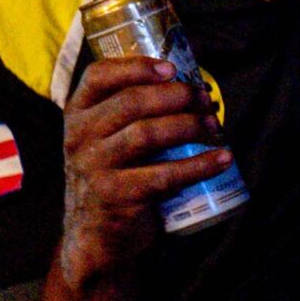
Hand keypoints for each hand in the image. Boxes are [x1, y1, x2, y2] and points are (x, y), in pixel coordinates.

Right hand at [60, 56, 232, 290]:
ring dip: (188, 126)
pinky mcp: (116, 195)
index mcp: (77, 113)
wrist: (96, 234)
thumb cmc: (113, 174)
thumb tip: (190, 83)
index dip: (137, 67)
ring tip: (214, 127)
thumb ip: (130, 111)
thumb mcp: (106, 138)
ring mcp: (95, 167)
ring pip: (147, 134)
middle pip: (131, 102)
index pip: (99, 75)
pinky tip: (221, 158)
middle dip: (176, 96)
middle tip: (206, 100)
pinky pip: (164, 175)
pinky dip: (198, 165)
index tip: (172, 68)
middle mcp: (80, 137)